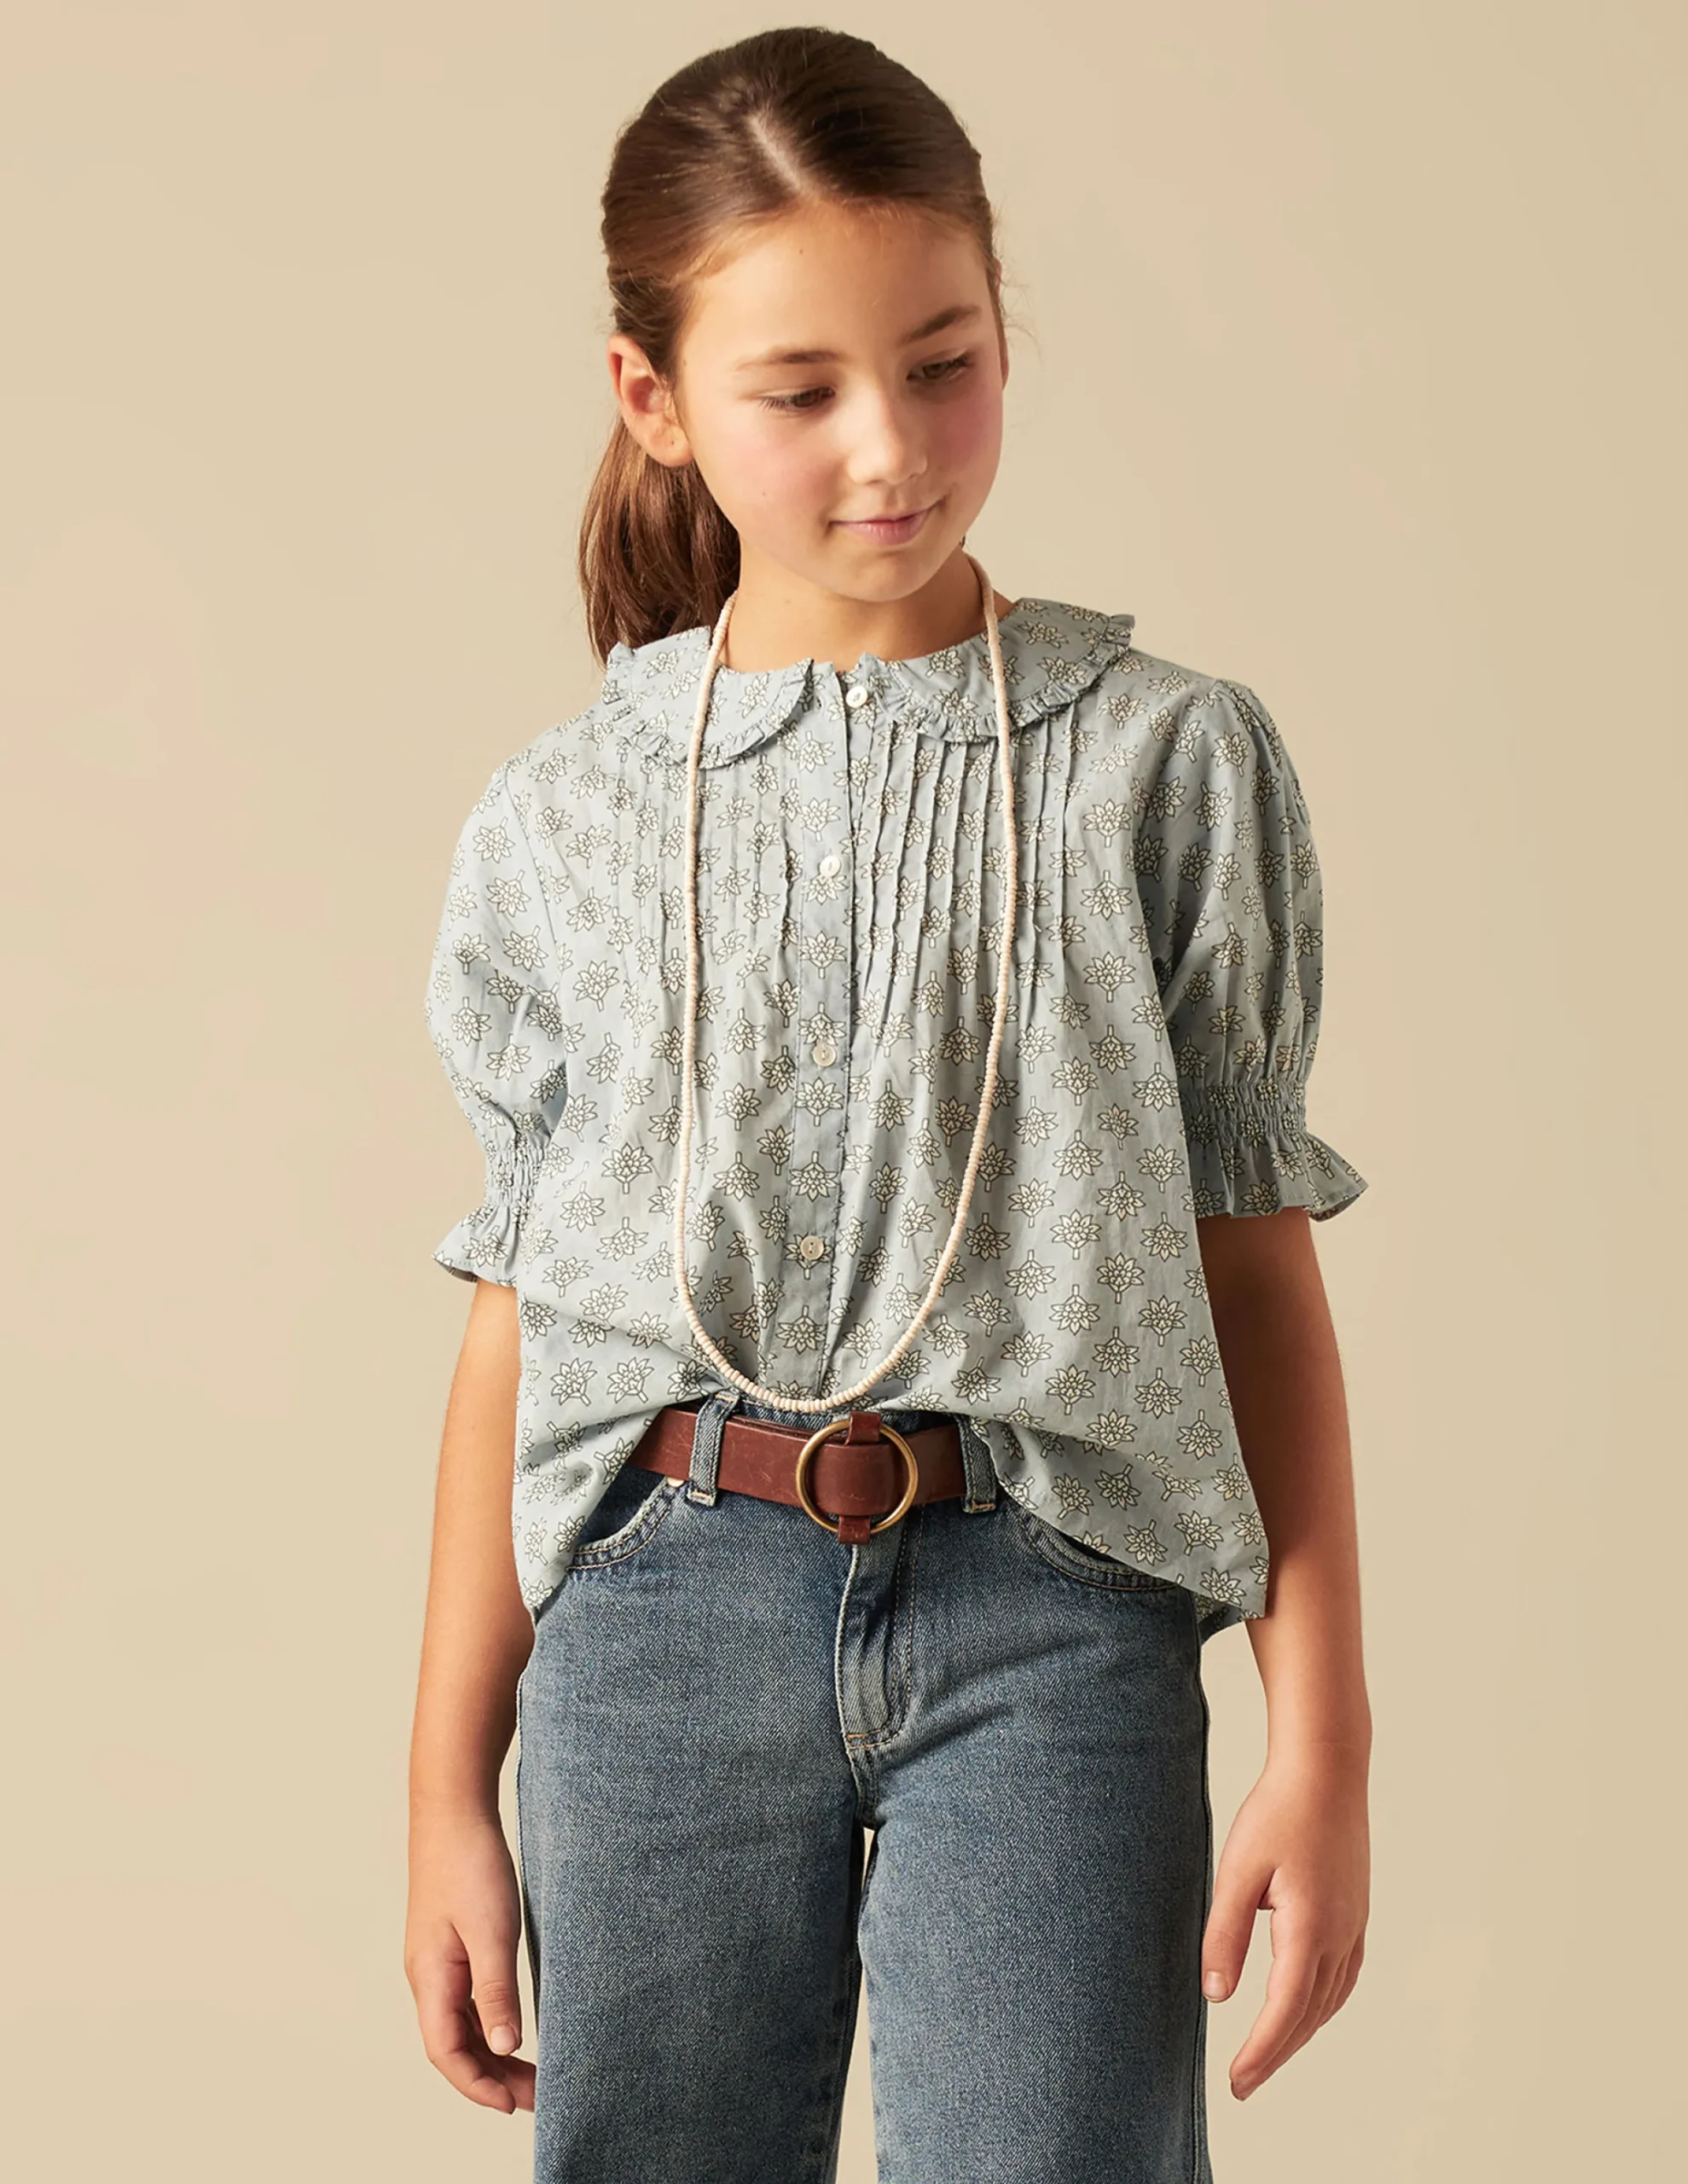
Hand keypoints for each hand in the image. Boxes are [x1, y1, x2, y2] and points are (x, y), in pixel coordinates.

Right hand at [404, 1806, 535, 2113]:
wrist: (453, 1810)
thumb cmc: (470, 1864)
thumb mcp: (492, 1930)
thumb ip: (496, 1990)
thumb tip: (505, 2046)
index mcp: (431, 1977)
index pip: (447, 2052)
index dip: (478, 2085)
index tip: (513, 2106)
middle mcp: (428, 1976)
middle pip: (454, 2045)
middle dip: (491, 2076)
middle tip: (537, 2096)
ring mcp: (437, 1960)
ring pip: (461, 2024)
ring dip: (492, 2051)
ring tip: (532, 2071)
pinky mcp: (450, 1944)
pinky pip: (465, 2000)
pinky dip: (488, 2022)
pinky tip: (513, 2027)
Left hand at [1200, 1749, 1369, 2100]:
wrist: (1327, 1768)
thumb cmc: (1278, 1811)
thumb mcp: (1238, 1870)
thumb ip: (1225, 1934)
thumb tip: (1215, 1995)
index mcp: (1310, 1928)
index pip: (1284, 2011)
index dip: (1261, 2053)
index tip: (1237, 2083)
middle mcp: (1340, 1936)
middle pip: (1309, 2015)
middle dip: (1277, 2053)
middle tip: (1243, 2083)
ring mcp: (1354, 1925)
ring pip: (1329, 2000)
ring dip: (1299, 2032)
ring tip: (1266, 2054)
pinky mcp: (1355, 1913)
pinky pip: (1341, 1977)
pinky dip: (1319, 2004)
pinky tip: (1301, 2007)